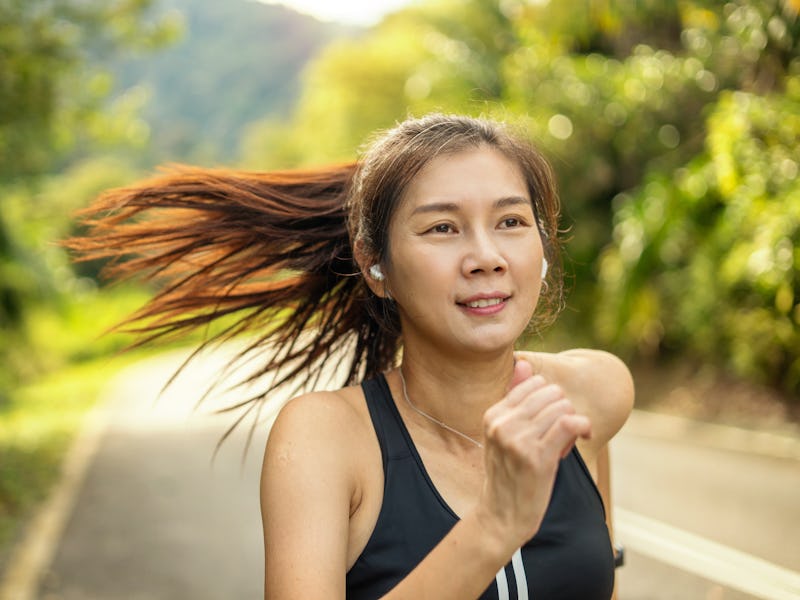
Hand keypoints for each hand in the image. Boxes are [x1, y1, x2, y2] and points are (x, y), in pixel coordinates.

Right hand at [476, 359, 591, 551]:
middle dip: (563, 408)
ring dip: (574, 420)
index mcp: (493, 415)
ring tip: (568, 439)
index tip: (552, 419)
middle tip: (562, 432)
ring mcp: (518, 440)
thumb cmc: (508, 474)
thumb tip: (523, 363)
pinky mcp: (537, 457)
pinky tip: (585, 434)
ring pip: (562, 406)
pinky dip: (583, 425)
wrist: (502, 516)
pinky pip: (569, 423)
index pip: (532, 383)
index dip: (550, 398)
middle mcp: (502, 424)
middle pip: (550, 392)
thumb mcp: (504, 434)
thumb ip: (513, 398)